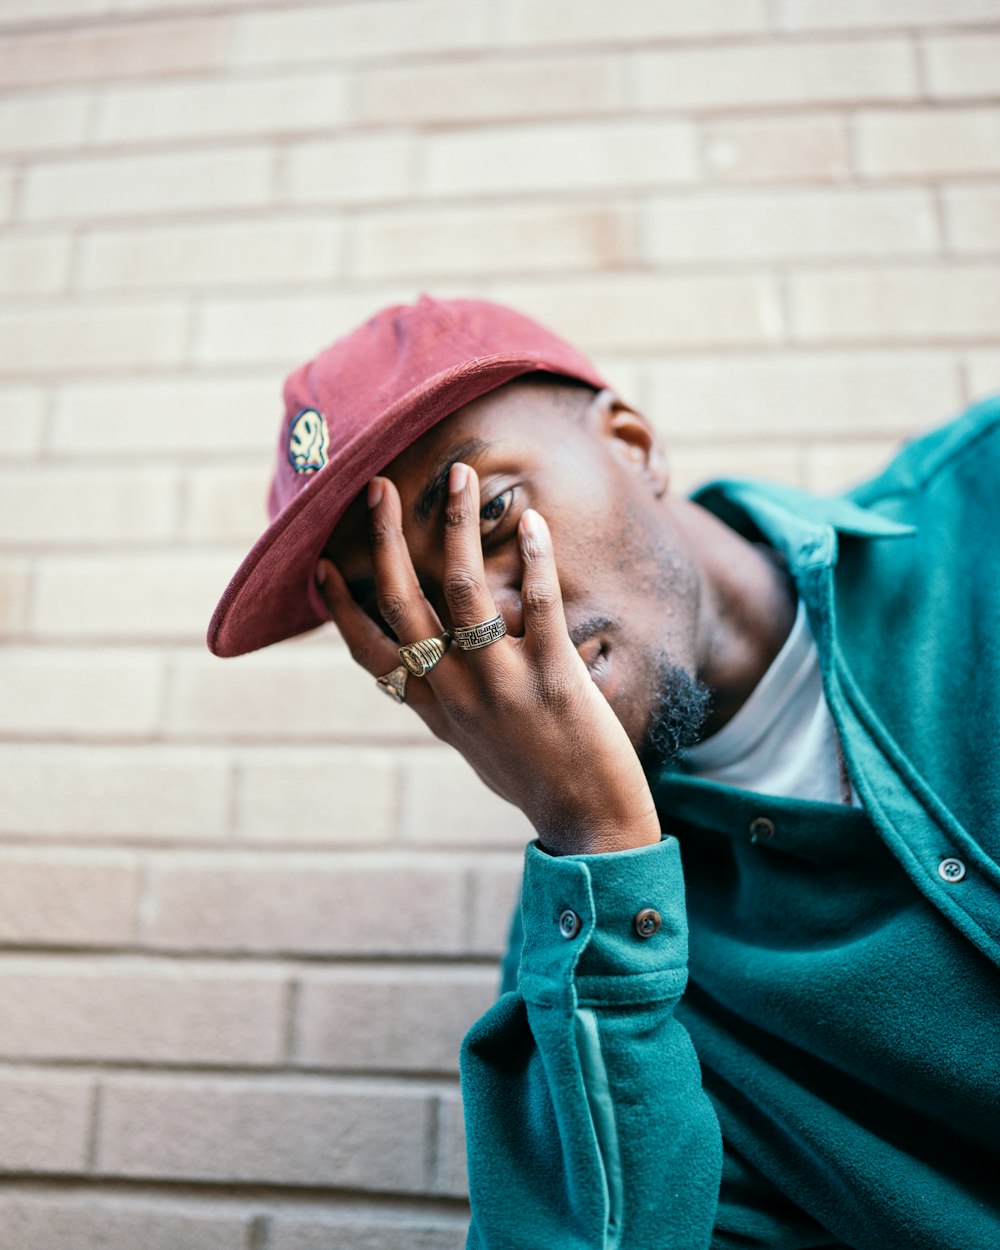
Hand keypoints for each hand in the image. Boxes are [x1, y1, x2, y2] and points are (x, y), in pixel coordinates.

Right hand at [316, 463, 660, 855]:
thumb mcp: (472, 744)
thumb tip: (429, 672)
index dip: (340, 605)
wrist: (588, 825)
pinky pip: (538, 605)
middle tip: (375, 486)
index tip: (320, 564)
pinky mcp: (553, 678)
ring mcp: (502, 684)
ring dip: (457, 526)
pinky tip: (531, 519)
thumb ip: (447, 702)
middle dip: (385, 539)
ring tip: (460, 475)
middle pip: (404, 603)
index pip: (369, 650)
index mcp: (433, 709)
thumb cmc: (532, 779)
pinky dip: (534, 557)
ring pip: (466, 590)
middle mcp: (456, 693)